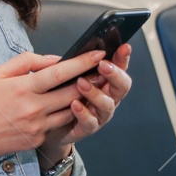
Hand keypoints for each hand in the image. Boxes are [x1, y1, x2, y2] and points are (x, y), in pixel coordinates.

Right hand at [0, 50, 108, 162]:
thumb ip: (28, 62)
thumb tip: (55, 60)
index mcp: (24, 88)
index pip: (61, 72)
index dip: (83, 62)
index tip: (99, 53)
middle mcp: (33, 109)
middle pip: (72, 92)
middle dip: (91, 80)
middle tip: (105, 70)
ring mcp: (37, 127)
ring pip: (70, 110)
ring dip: (81, 99)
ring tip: (90, 87)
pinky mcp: (36, 140)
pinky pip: (56, 125)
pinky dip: (61, 114)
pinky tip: (64, 107)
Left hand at [39, 41, 131, 159]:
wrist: (52, 125)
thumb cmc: (62, 96)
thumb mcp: (69, 76)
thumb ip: (76, 64)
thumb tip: (77, 50)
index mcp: (106, 82)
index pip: (120, 68)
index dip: (123, 58)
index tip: (124, 47)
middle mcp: (108, 98)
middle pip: (122, 87)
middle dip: (115, 74)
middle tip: (103, 65)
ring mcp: (100, 114)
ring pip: (107, 105)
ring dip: (95, 93)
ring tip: (81, 83)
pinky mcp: (88, 128)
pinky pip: (90, 122)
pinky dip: (83, 112)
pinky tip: (74, 104)